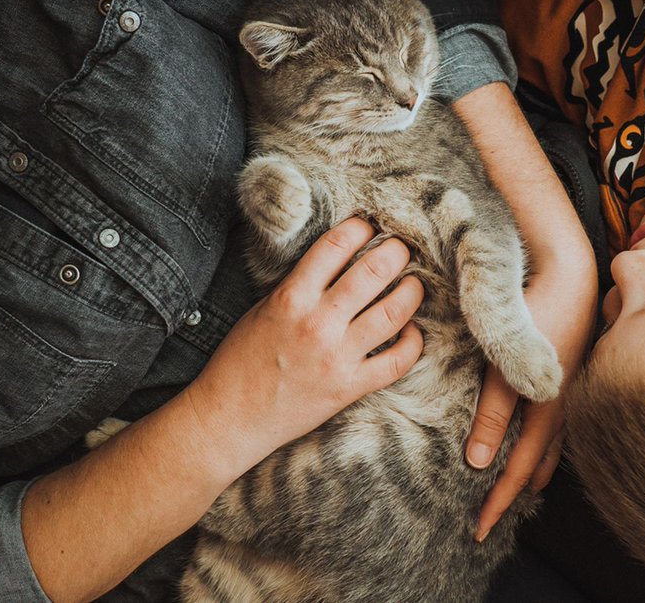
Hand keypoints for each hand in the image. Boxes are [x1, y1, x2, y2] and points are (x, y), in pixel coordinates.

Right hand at [186, 218, 424, 474]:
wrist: (230, 418)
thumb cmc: (241, 360)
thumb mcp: (262, 308)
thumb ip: (300, 285)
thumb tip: (338, 261)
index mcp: (291, 297)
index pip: (335, 245)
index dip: (360, 227)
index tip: (370, 225)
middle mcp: (318, 323)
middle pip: (373, 272)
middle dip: (396, 252)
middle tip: (403, 248)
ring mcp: (337, 356)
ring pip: (393, 312)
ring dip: (411, 292)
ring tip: (414, 284)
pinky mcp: (350, 387)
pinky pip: (397, 361)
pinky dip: (412, 342)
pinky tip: (411, 331)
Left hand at [466, 274, 594, 540]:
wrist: (572, 271)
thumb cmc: (536, 311)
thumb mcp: (506, 363)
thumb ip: (494, 411)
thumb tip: (478, 463)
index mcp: (547, 411)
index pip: (517, 471)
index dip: (497, 502)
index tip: (478, 531)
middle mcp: (562, 407)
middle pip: (537, 462)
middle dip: (516, 490)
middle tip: (494, 513)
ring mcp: (569, 389)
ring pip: (550, 443)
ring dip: (531, 466)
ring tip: (519, 484)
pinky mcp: (566, 371)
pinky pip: (555, 420)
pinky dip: (541, 440)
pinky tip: (536, 433)